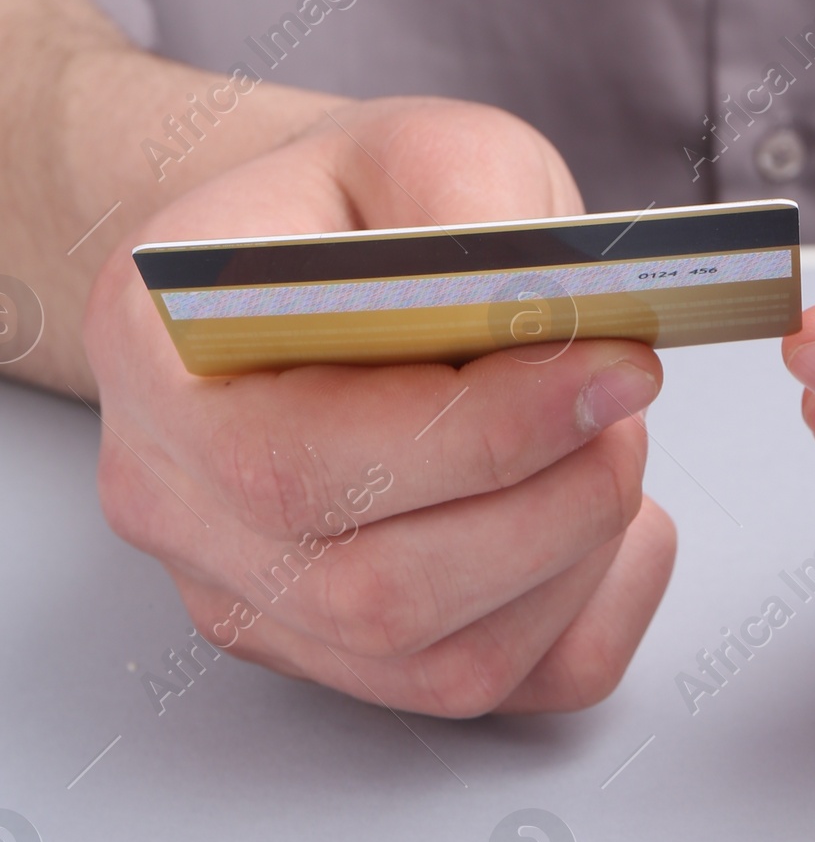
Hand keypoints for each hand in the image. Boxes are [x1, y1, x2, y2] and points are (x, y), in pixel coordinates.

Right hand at [86, 98, 675, 716]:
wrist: (320, 266)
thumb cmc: (359, 209)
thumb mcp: (419, 143)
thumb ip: (471, 200)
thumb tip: (542, 306)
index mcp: (155, 353)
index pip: (296, 463)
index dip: (480, 434)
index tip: (613, 365)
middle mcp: (172, 500)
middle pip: (370, 592)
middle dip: (551, 503)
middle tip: (632, 397)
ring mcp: (248, 599)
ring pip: (438, 665)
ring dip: (575, 558)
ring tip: (616, 441)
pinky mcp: (336, 659)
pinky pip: (489, 698)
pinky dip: (588, 617)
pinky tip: (616, 523)